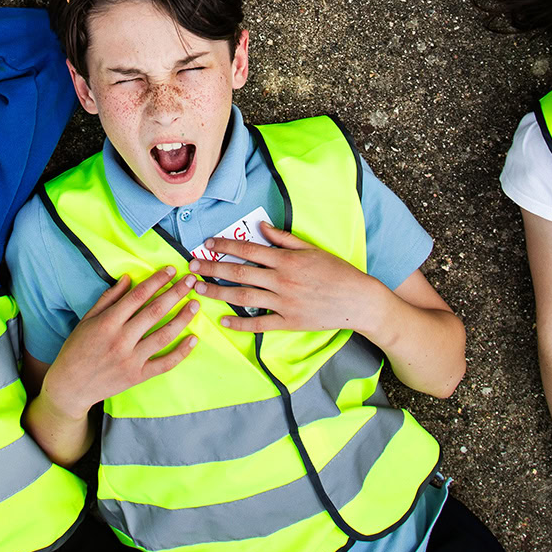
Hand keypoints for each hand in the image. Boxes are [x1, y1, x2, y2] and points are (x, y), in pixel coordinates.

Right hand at [41, 269, 197, 420]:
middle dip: (175, 293)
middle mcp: (121, 339)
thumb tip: (128, 278)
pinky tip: (193, 339)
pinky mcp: (138, 376)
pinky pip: (164, 364)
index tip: (172, 270)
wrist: (70, 386)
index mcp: (108, 322)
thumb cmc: (76, 349)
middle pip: (155, 311)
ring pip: (163, 335)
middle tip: (191, 280)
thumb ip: (108, 298)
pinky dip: (181, 352)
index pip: (139, 295)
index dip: (157, 280)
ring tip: (195, 304)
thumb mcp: (87, 319)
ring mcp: (131, 359)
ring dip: (182, 318)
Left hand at [191, 224, 383, 333]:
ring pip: (244, 297)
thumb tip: (261, 227)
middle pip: (240, 273)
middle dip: (213, 268)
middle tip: (193, 265)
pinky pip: (259, 324)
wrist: (358, 300)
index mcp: (287, 260)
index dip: (225, 246)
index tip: (208, 244)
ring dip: (218, 292)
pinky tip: (223, 320)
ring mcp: (284, 303)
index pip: (249, 250)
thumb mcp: (312, 248)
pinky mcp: (289, 322)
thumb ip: (284, 239)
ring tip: (199, 288)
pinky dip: (240, 323)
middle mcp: (282, 280)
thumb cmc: (337, 271)